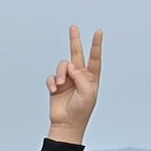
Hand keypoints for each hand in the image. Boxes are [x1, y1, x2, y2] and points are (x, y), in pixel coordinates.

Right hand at [47, 24, 102, 144]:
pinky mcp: (56, 85)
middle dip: (75, 40)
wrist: (67, 123)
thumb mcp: (88, 92)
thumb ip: (81, 76)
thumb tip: (70, 66)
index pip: (94, 58)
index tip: (98, 32)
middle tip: (73, 27)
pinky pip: (52, 77)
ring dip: (60, 73)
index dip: (96, 45)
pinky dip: (52, 82)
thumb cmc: (81, 110)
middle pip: (77, 54)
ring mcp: (67, 80)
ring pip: (62, 66)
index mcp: (91, 77)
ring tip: (60, 84)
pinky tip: (54, 89)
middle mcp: (79, 76)